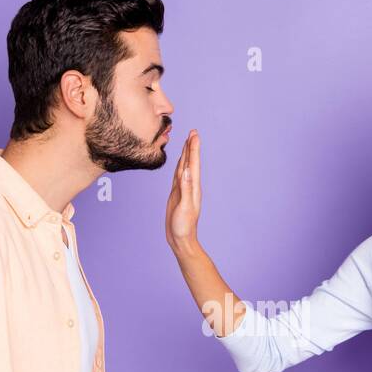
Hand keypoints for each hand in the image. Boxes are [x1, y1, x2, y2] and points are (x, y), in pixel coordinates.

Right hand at [165, 129, 201, 251]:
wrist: (181, 239)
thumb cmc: (184, 226)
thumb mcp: (184, 207)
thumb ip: (186, 189)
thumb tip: (187, 171)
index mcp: (193, 187)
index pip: (193, 164)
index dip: (193, 149)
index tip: (194, 134)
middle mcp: (189, 186)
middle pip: (190, 162)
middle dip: (191, 147)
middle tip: (193, 132)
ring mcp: (183, 190)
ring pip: (184, 167)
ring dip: (186, 155)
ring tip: (187, 143)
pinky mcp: (176, 195)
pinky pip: (177, 177)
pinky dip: (179, 167)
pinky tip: (179, 164)